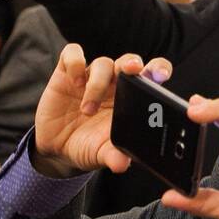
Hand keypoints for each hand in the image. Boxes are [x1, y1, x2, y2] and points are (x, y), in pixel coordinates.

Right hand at [33, 45, 172, 179]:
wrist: (57, 148)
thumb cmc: (88, 146)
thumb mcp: (101, 153)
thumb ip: (113, 155)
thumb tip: (122, 164)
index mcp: (132, 97)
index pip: (152, 74)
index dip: (159, 69)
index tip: (160, 77)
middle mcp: (115, 83)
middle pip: (130, 62)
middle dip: (133, 63)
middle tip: (131, 71)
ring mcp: (91, 76)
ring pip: (103, 63)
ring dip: (96, 84)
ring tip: (87, 110)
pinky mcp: (66, 73)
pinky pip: (73, 53)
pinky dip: (75, 63)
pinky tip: (73, 82)